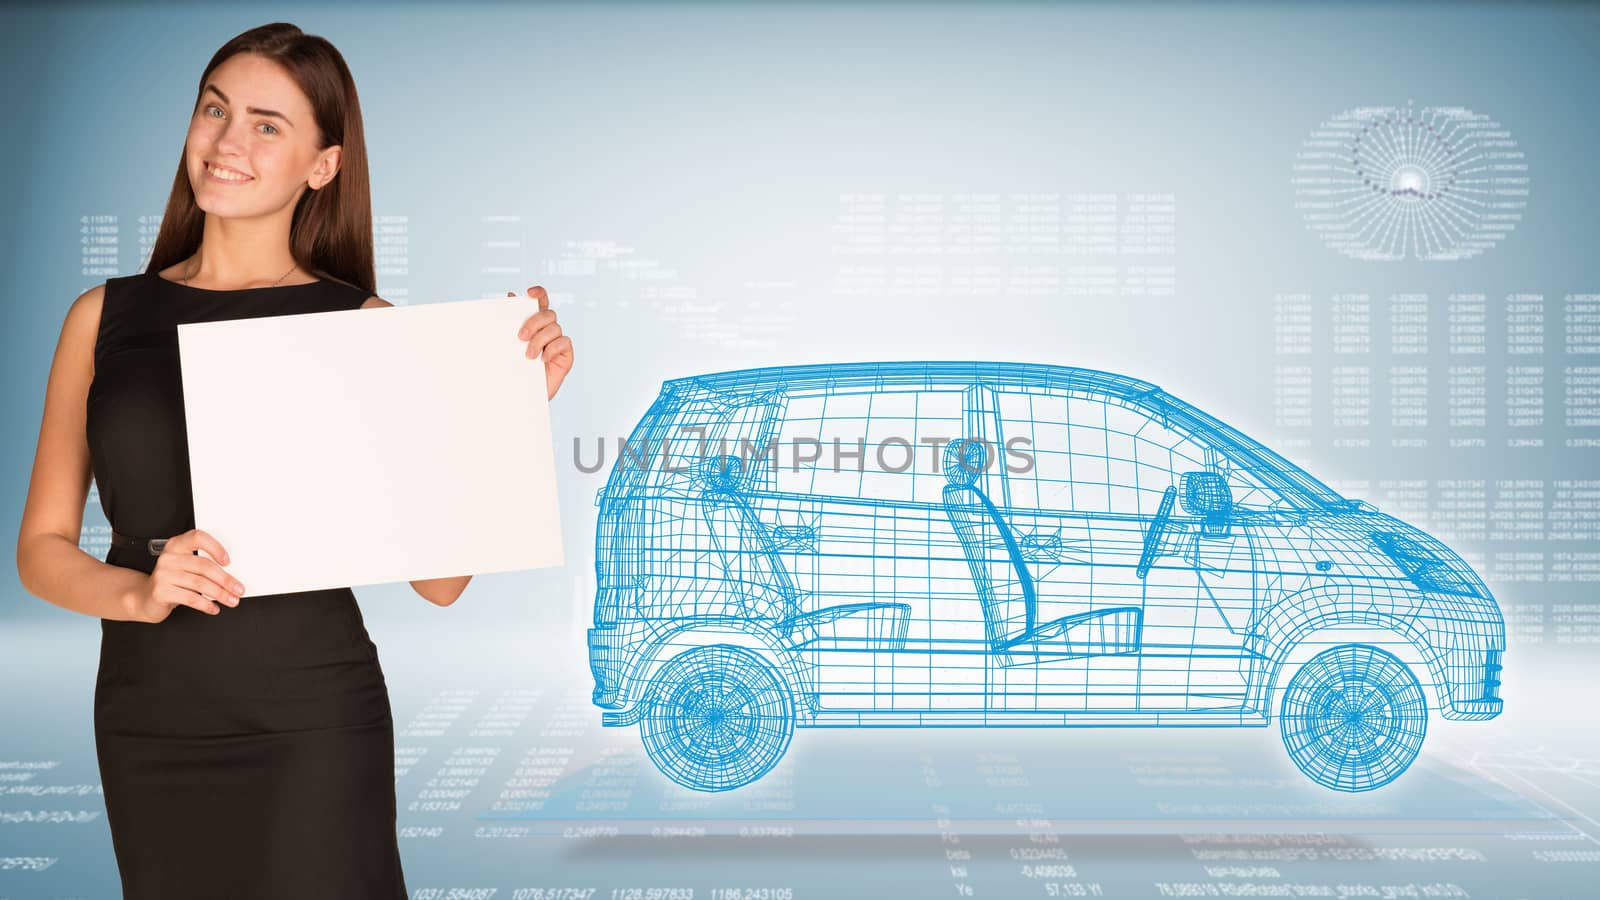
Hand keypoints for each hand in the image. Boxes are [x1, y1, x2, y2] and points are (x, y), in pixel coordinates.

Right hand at [127, 528, 245, 622]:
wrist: (145, 597)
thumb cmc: (172, 581)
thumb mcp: (186, 567)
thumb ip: (203, 565)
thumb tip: (232, 576)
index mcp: (177, 545)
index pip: (198, 538)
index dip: (215, 548)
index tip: (229, 561)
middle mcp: (169, 557)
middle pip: (204, 566)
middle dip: (226, 580)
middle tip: (239, 589)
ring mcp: (162, 574)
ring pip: (200, 584)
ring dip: (220, 594)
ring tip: (231, 601)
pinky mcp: (161, 591)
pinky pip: (190, 598)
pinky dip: (206, 605)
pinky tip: (214, 608)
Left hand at [509, 285, 573, 400]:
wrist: (521, 395)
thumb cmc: (515, 369)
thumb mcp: (509, 345)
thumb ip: (512, 322)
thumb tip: (510, 296)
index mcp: (535, 324)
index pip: (541, 302)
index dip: (539, 293)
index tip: (530, 293)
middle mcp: (548, 330)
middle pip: (548, 314)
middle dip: (534, 322)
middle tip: (520, 336)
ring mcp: (558, 342)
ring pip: (555, 328)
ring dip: (539, 340)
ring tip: (528, 356)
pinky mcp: (566, 355)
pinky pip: (564, 343)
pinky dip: (552, 349)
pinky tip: (542, 359)